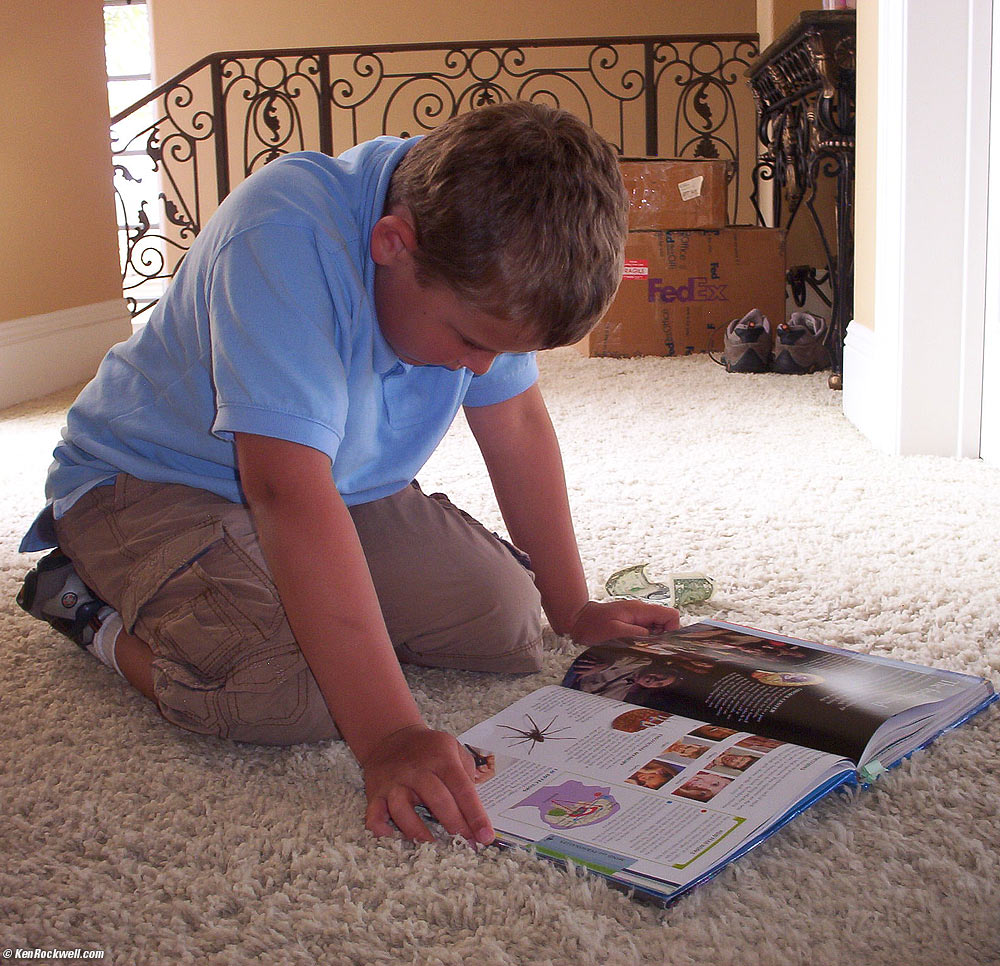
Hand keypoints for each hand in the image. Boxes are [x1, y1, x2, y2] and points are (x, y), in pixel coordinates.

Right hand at [361, 724, 494, 845]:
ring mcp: (395, 782)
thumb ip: (468, 773)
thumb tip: (476, 808)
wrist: (392, 736)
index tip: (486, 836)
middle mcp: (417, 771)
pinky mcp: (376, 793)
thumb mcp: (454, 748)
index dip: (475, 814)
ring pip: (403, 809)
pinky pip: (374, 814)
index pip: (462, 788)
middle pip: (437, 800)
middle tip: (466, 844)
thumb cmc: (430, 749)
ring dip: (418, 831)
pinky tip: (392, 837)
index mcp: (442, 759)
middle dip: (454, 825)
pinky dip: (380, 829)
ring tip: (432, 845)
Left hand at [568, 599, 679, 645]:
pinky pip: (646, 633)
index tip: (661, 644)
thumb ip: (635, 634)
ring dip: (652, 642)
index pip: (670, 615)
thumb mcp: (614, 631)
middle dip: (662, 639)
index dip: (672, 630)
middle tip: (648, 650)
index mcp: (641, 610)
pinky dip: (644, 642)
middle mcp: (642, 612)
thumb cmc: (593, 625)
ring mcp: (637, 618)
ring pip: (657, 630)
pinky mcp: (631, 625)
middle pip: (666, 624)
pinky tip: (633, 649)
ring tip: (638, 650)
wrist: (577, 621)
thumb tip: (652, 638)